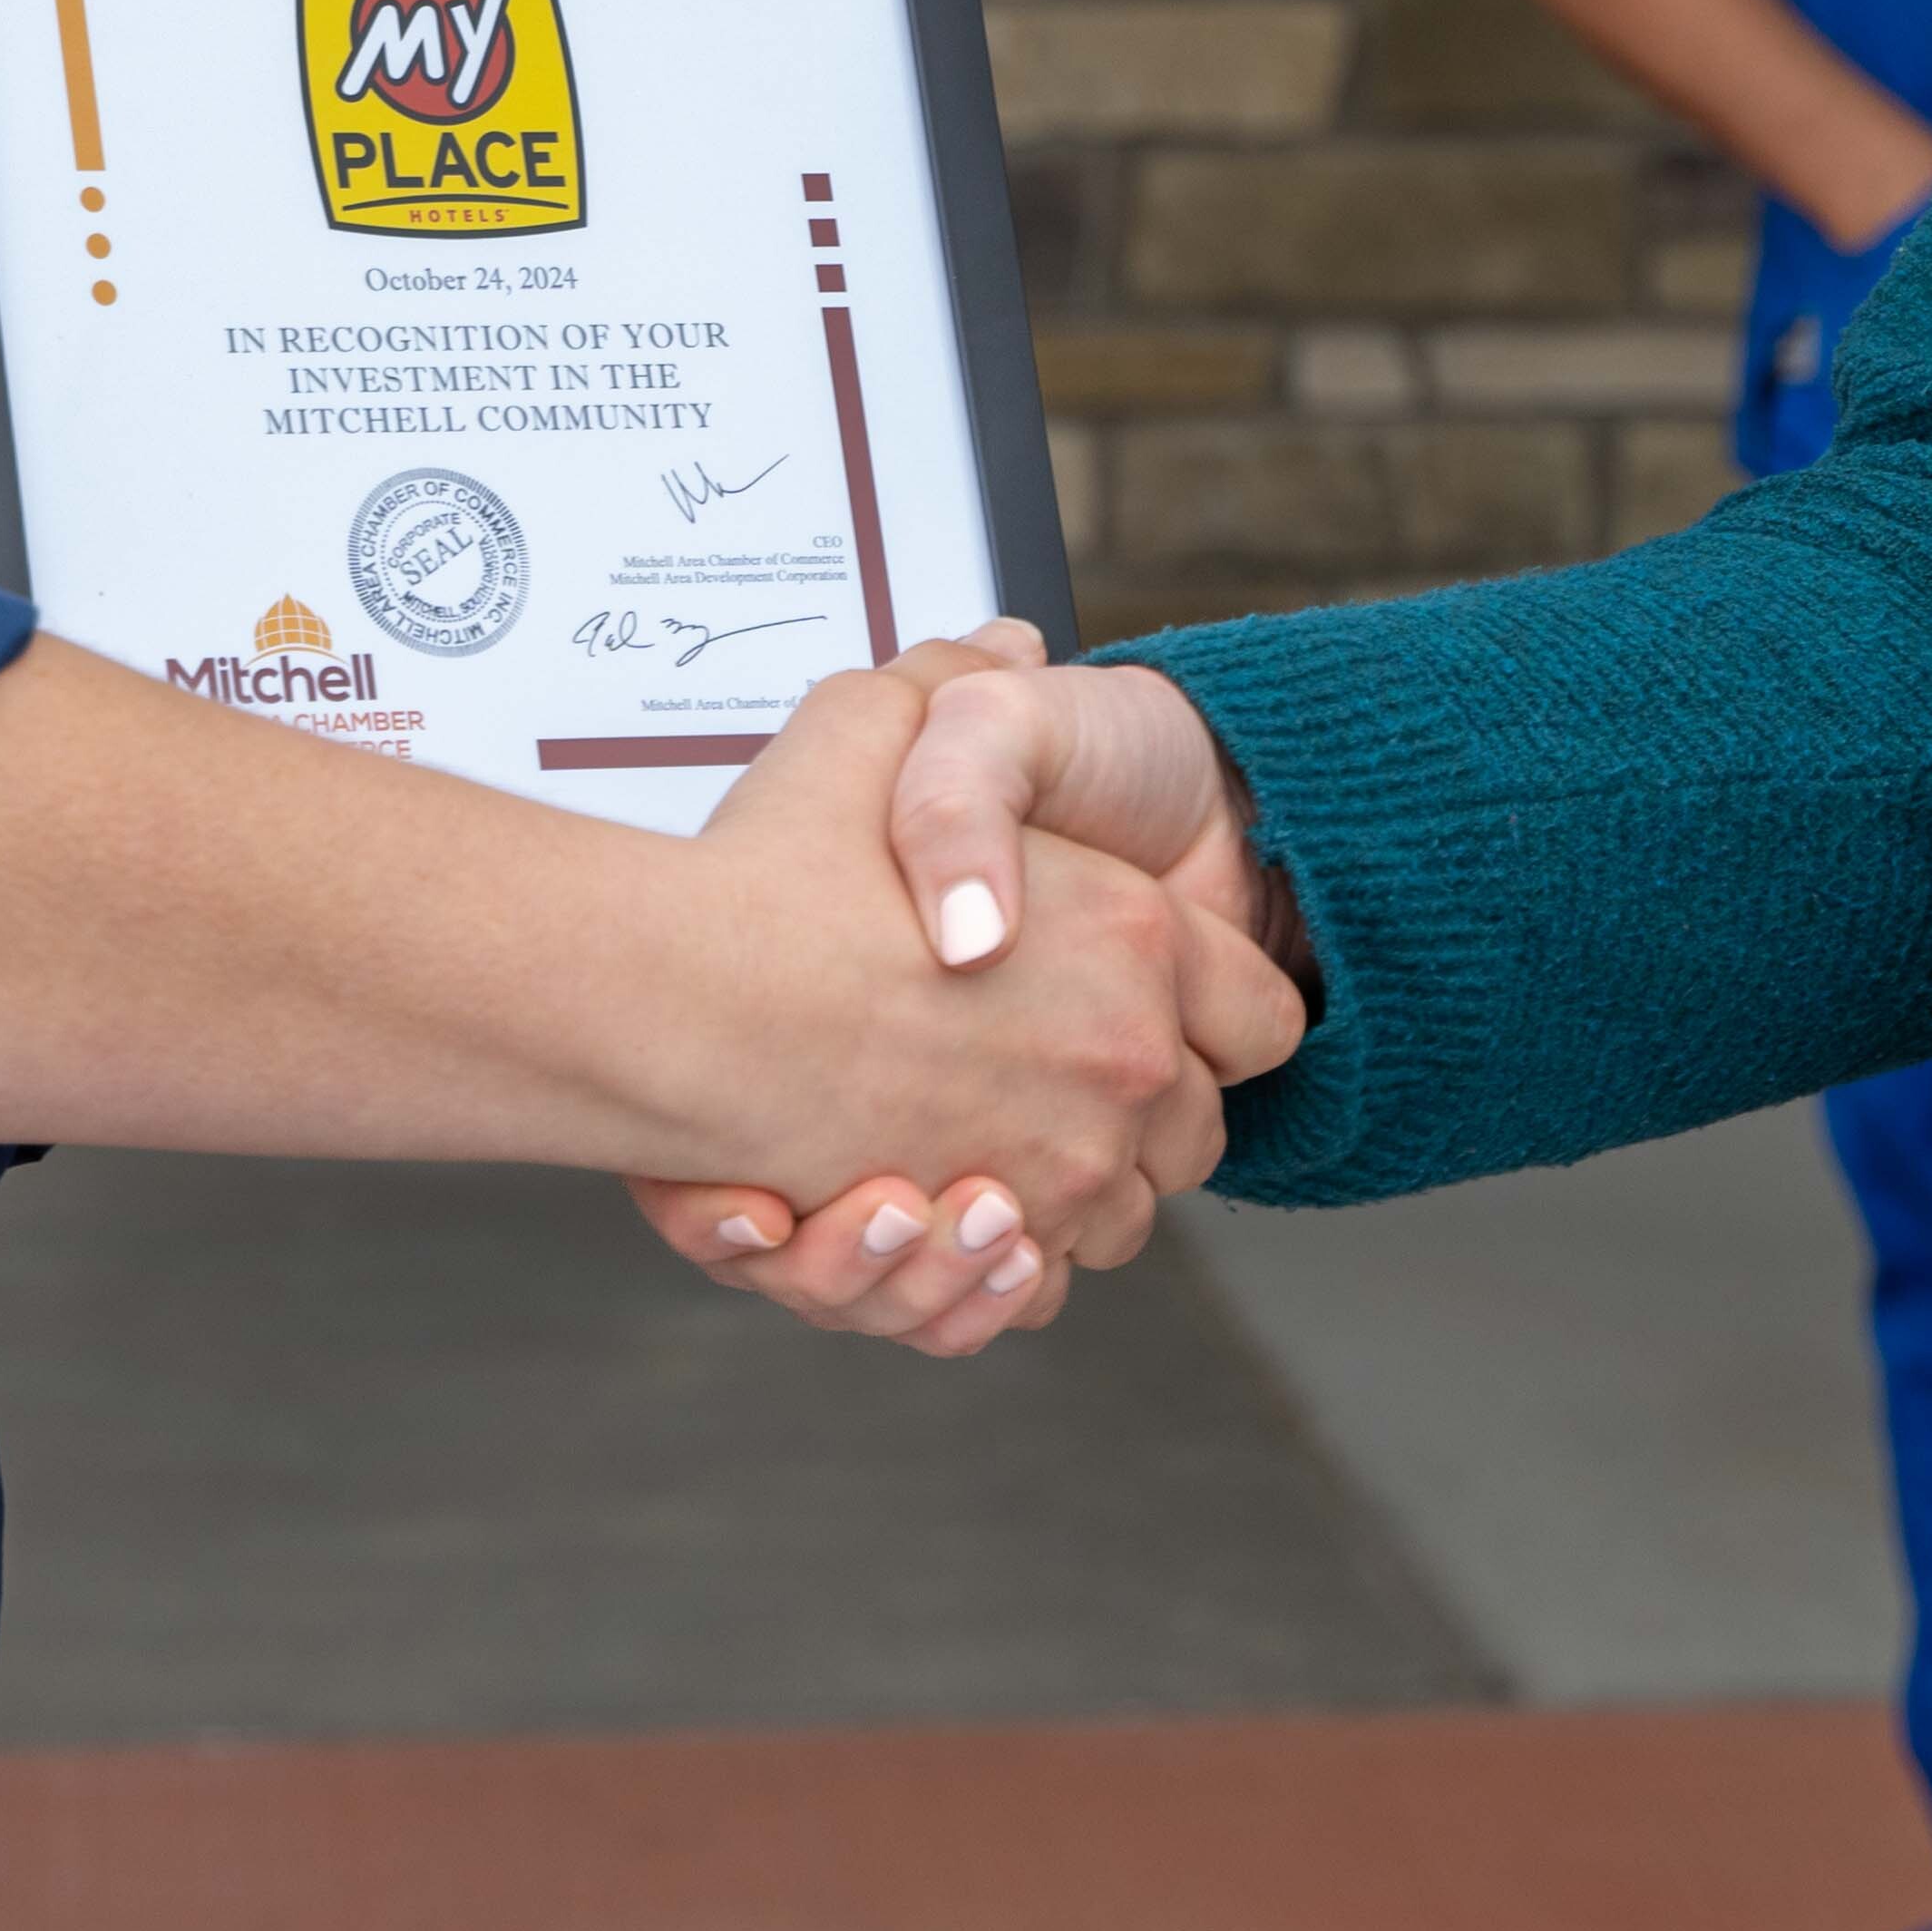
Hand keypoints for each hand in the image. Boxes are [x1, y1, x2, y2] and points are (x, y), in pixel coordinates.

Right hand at [634, 632, 1295, 1353]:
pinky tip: (952, 1212)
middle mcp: (1122, 1066)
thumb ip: (957, 679)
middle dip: (1141, 1112)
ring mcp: (1062, 1168)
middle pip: (1195, 1130)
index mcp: (1134, 940)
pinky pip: (1038, 1286)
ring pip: (1118, 1216)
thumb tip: (1013, 645)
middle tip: (1050, 1072)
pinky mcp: (987, 1246)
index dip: (1213, 1006)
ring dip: (1070, 1192)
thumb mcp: (877, 719)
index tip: (1150, 996)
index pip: (1261, 1013)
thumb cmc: (773, 867)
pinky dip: (1005, 1272)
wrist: (670, 998)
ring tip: (987, 1147)